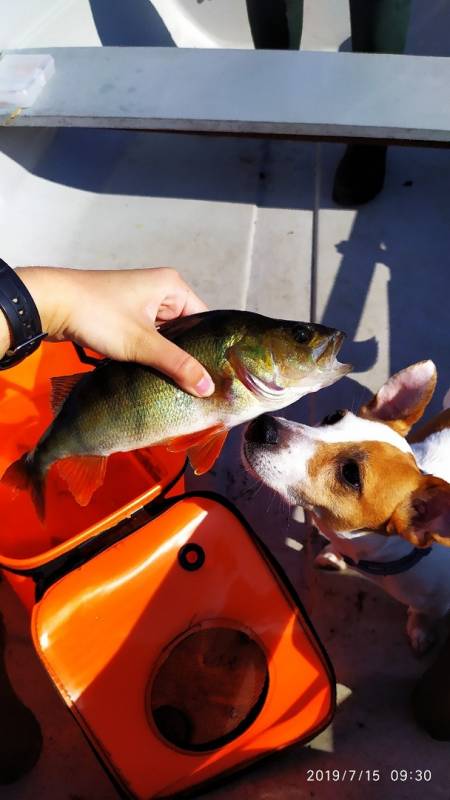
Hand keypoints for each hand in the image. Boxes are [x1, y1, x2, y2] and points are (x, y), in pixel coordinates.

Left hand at [5, 267, 214, 396]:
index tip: (216, 377)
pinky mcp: (125, 315)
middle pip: (186, 330)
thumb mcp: (142, 343)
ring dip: (165, 358)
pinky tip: (153, 375)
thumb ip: (177, 365)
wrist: (51, 304)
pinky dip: (149, 355)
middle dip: (187, 356)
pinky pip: (147, 338)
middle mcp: (160, 291)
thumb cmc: (98, 315)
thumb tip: (209, 388)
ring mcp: (141, 303)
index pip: (205, 321)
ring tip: (178, 385)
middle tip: (198, 387)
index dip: (209, 349)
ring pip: (165, 337)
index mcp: (172, 286)